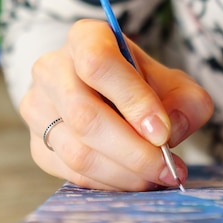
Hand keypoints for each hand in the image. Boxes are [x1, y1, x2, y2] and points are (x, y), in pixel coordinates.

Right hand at [20, 19, 213, 190]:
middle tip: (168, 168)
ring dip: (125, 173)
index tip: (162, 132)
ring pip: (77, 152)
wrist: (109, 94)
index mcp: (85, 38)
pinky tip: (135, 181)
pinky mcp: (37, 145)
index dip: (132, 100)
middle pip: (86, 116)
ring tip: (158, 177)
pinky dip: (110, 184)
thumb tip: (171, 129)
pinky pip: (72, 174)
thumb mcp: (173, 81)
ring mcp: (38, 108)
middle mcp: (52, 69)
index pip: (97, 64)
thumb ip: (185, 101)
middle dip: (134, 151)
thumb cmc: (142, 84)